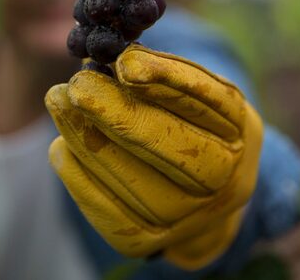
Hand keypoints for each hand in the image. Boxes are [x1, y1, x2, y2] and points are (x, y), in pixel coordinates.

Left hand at [45, 45, 262, 269]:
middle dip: (115, 112)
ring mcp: (185, 217)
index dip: (166, 79)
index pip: (207, 101)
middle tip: (76, 85)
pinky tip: (61, 145)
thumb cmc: (190, 123)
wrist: (201, 197)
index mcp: (240, 130)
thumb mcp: (194, 90)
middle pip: (168, 145)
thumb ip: (160, 71)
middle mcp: (223, 179)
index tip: (125, 62)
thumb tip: (108, 57)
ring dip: (85, 136)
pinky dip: (77, 174)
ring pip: (130, 176)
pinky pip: (105, 209)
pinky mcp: (145, 241)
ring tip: (58, 101)